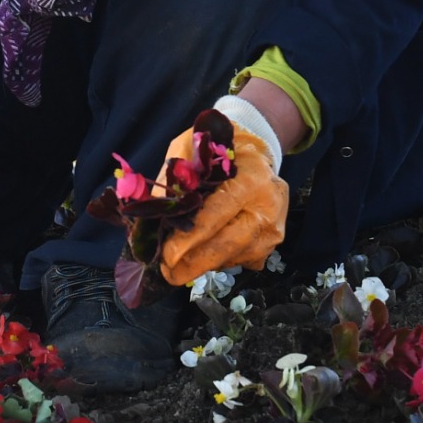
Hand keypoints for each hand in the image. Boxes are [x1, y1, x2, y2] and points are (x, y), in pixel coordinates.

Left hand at [159, 95, 288, 285]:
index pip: (217, 215)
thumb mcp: (192, 150)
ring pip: (232, 258)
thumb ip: (174, 181)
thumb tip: (150, 217)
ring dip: (202, 265)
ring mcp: (272, 229)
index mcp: (250, 180)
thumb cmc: (219, 150)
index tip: (167, 256)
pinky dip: (216, 261)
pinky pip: (239, 260)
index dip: (190, 238)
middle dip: (193, 263)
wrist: (259, 155)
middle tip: (166, 272)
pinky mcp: (271, 245)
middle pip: (228, 245)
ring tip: (177, 264)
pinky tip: (201, 253)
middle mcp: (267, 207)